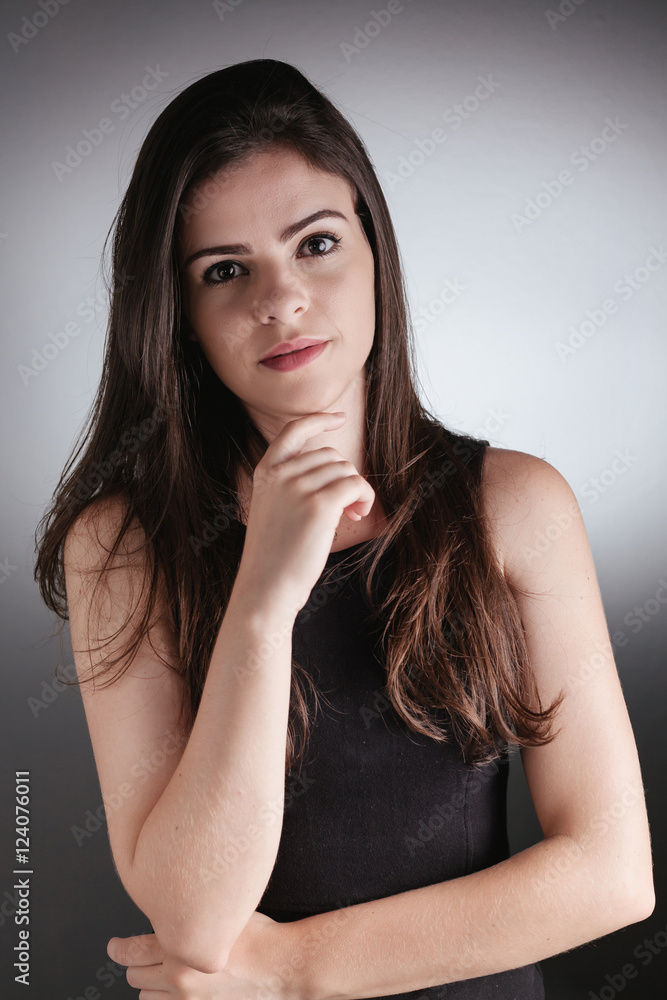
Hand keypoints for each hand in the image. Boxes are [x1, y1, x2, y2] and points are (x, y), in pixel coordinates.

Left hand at [106, 910, 300, 999]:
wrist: (283, 966)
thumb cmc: (259, 934)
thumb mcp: (220, 911)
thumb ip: (189, 914)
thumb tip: (169, 910)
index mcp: (181, 945)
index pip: (130, 951)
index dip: (117, 949)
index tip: (114, 947)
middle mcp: (179, 976)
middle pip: (134, 976)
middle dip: (137, 964)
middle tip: (144, 955)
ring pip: (147, 998)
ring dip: (150, 985)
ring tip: (162, 972)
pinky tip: (177, 989)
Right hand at [234, 411, 375, 615]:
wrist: (265, 588)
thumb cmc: (274, 557)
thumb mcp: (273, 509)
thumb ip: (292, 485)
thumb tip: (337, 471)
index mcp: (265, 473)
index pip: (293, 431)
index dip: (318, 420)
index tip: (338, 418)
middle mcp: (280, 474)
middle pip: (331, 456)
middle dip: (345, 478)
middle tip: (348, 507)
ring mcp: (298, 487)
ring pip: (346, 471)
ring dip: (357, 491)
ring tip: (351, 515)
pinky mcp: (319, 505)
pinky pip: (355, 486)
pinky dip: (364, 498)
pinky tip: (357, 516)